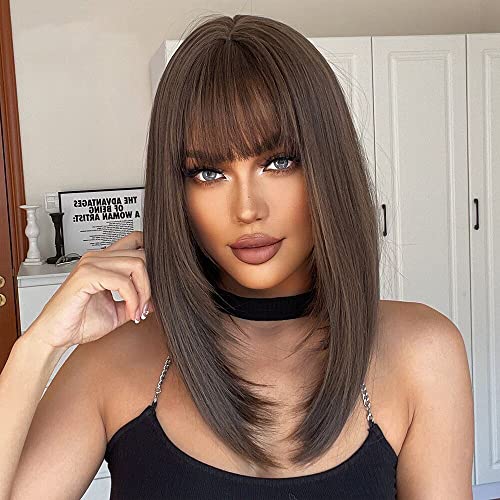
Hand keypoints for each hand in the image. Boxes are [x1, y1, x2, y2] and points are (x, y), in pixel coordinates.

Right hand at [27, 231, 152, 348]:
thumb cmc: (79, 322)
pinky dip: (132, 298)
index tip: (156, 285)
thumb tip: (157, 299)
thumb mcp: (118, 311)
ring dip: (143, 291)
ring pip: (136, 264)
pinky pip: (122, 281)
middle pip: (142, 254)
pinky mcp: (86, 276)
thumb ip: (136, 301)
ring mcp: (91, 264)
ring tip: (138, 310)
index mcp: (104, 261)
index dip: (152, 258)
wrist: (56, 336)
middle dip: (150, 283)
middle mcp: (97, 257)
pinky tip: (131, 312)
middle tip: (146, 305)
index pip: (136, 241)